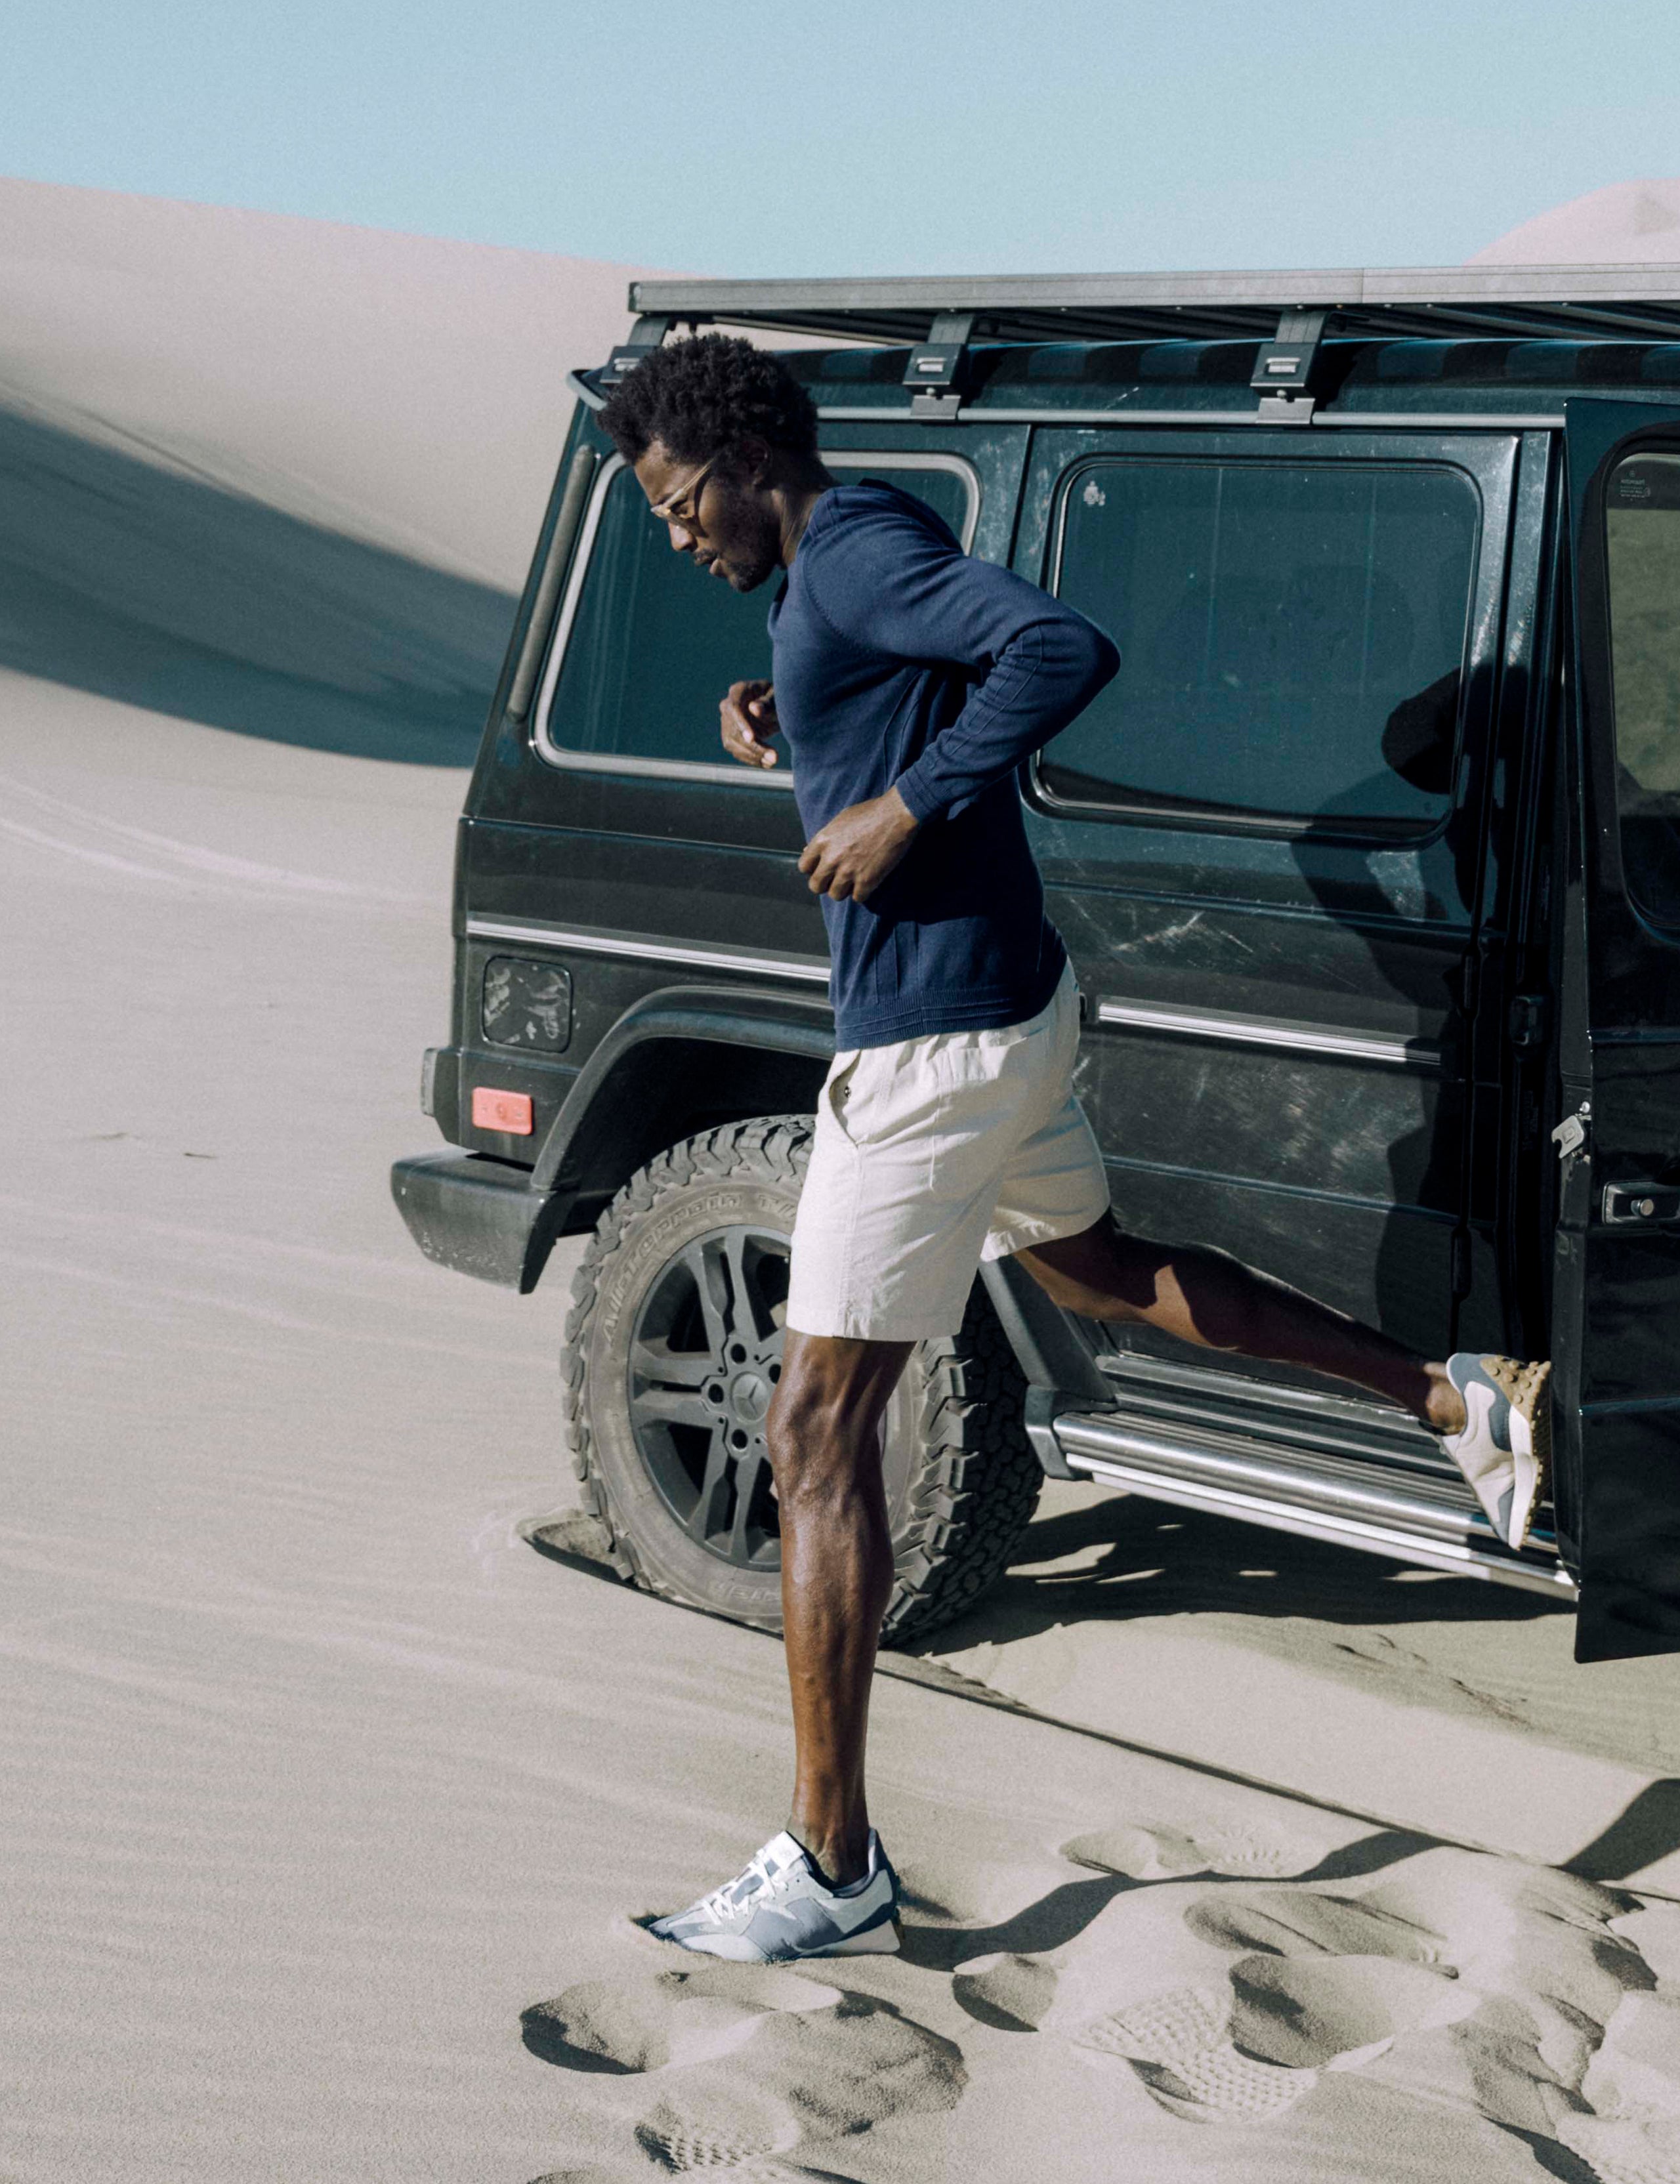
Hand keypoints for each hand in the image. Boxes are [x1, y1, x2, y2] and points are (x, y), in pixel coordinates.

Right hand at [720, 679, 780, 768]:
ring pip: (732, 743)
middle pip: (732, 729)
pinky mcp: (732, 737)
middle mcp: (728, 706)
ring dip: (752, 755)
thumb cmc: (779, 698)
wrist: (778, 707)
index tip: (751, 738)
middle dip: (751, 746)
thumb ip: (767, 703)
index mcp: (739, 691)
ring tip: (773, 761)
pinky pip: (737, 751)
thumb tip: (754, 709)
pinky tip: (767, 763)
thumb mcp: (777, 698)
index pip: (733, 708)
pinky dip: (752, 759)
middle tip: (773, 756)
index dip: (740, 724)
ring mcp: (728, 722)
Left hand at [798, 788, 919, 902]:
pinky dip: (862, 892)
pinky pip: (857, 898)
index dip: (813, 869)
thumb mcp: (840, 820)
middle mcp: (831, 858)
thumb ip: (824, 838)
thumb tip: (808, 850)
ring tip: (853, 880)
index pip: (804, 867)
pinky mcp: (867, 881)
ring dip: (843, 890)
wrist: (896, 816)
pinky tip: (867, 882)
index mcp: (822, 841)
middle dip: (825, 884)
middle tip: (835, 879)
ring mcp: (848, 871)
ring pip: (835, 895)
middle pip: (816, 886)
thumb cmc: (869, 813)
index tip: (822, 868)